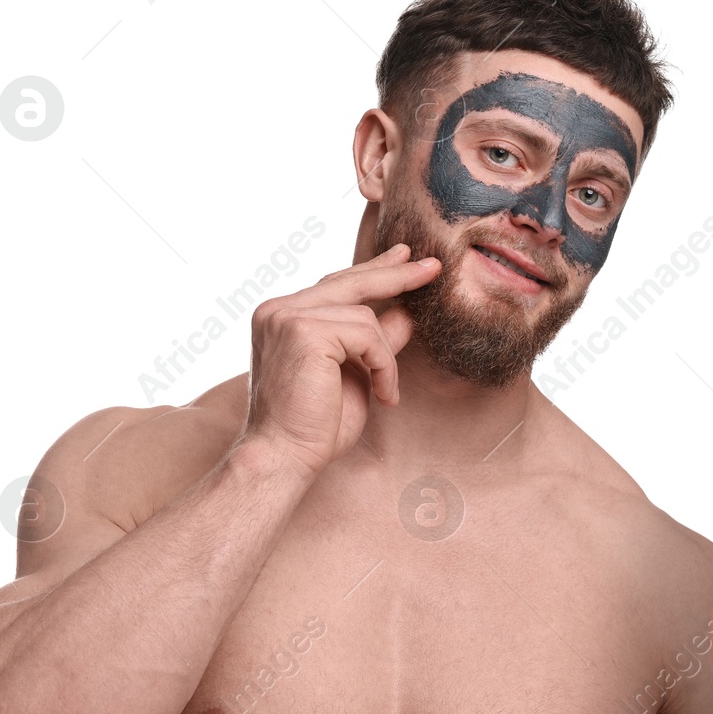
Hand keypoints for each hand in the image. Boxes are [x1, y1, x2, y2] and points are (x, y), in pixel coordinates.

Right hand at [240, 243, 440, 477]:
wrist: (284, 456)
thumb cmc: (315, 425)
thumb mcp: (355, 374)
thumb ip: (375, 341)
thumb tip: (405, 314)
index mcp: (283, 316)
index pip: (336, 283)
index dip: (374, 270)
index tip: (405, 257)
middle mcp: (278, 309)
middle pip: (350, 281)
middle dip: (396, 275)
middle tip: (434, 267)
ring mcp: (287, 316)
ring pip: (364, 316)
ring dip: (385, 357)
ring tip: (385, 391)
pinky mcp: (303, 331)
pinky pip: (367, 334)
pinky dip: (384, 365)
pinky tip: (382, 394)